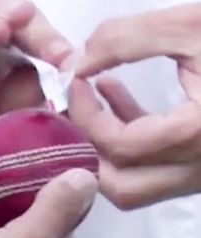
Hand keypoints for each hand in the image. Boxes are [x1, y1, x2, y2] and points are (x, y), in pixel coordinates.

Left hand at [68, 3, 200, 208]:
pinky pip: (155, 168)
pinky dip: (127, 139)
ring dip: (104, 147)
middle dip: (87, 147)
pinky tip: (115, 93)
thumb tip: (77, 62)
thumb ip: (128, 39)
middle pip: (123, 186)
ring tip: (93, 94)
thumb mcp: (193, 25)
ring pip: (137, 186)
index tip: (77, 78)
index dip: (86, 113)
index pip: (121, 146)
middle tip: (74, 104)